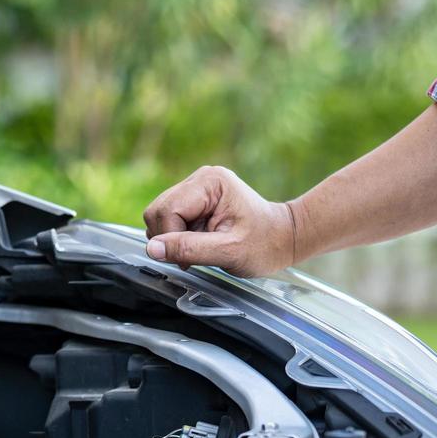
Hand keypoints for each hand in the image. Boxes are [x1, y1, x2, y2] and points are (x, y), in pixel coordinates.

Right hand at [142, 166, 295, 276]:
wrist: (283, 239)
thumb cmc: (264, 245)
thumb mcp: (228, 252)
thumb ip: (189, 249)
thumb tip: (153, 249)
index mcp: (210, 182)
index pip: (167, 211)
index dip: (171, 239)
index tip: (190, 259)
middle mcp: (200, 178)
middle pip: (158, 211)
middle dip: (170, 238)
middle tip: (196, 254)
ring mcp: (197, 188)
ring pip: (160, 216)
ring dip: (175, 238)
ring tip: (203, 246)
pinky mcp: (195, 200)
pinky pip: (170, 219)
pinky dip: (180, 236)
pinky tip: (201, 240)